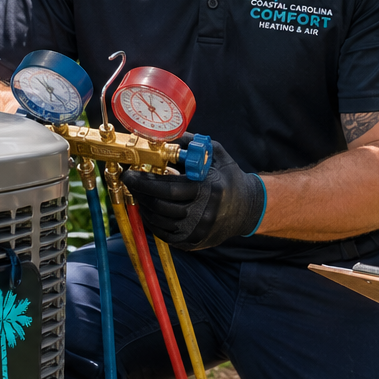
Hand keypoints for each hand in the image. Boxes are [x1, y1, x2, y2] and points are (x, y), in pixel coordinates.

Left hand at [121, 141, 265, 249]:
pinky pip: (165, 234)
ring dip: (144, 206)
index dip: (144, 182)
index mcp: (208, 189)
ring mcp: (198, 230)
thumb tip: (165, 135)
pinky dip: (152, 222)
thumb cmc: (229, 178)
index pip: (168, 188)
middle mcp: (203, 213)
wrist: (248, 209)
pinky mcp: (194, 242)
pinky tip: (149, 210)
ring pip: (159, 221)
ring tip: (139, 194)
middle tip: (130, 182)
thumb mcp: (216, 155)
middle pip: (160, 206)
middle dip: (139, 193)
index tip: (130, 174)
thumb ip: (191, 144)